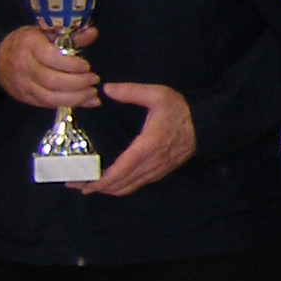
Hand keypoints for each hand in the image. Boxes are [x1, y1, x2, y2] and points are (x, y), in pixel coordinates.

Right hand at [0, 23, 98, 108]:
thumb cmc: (27, 42)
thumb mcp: (45, 32)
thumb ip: (70, 35)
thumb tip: (93, 33)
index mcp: (29, 45)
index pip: (51, 58)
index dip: (72, 65)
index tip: (87, 66)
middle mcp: (24, 66)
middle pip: (52, 81)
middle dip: (78, 83)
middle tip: (94, 80)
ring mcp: (23, 85)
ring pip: (50, 97)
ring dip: (76, 98)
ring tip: (92, 93)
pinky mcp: (25, 98)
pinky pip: (48, 105)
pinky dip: (68, 104)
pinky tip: (84, 101)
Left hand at [75, 82, 193, 195]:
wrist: (206, 126)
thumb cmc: (180, 110)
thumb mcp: (157, 94)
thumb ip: (131, 91)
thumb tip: (107, 89)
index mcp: (149, 145)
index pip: (122, 170)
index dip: (101, 181)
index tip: (83, 183)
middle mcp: (152, 163)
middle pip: (121, 184)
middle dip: (97, 187)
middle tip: (75, 184)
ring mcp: (156, 170)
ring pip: (128, 188)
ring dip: (107, 190)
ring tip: (87, 185)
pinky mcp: (159, 173)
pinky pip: (136, 185)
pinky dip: (119, 187)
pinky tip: (108, 182)